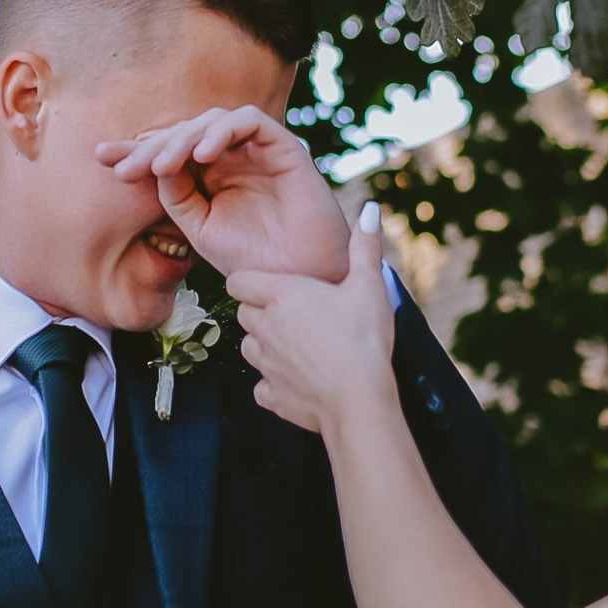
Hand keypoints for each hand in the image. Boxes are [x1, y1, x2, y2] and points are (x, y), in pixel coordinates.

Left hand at [98, 105, 350, 279]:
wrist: (297, 280)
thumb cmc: (252, 259)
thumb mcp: (199, 228)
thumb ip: (176, 195)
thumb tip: (153, 164)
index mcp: (210, 176)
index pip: (169, 153)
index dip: (135, 152)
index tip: (101, 158)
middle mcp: (232, 157)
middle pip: (185, 133)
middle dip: (152, 146)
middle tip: (127, 168)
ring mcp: (256, 150)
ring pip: (212, 121)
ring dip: (182, 139)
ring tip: (162, 166)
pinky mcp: (283, 145)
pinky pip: (248, 121)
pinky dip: (222, 131)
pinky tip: (201, 155)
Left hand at [229, 203, 398, 432]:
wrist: (359, 399)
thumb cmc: (363, 339)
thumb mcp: (369, 285)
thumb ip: (365, 246)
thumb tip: (370, 208)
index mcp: (281, 295)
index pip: (238, 281)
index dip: (251, 281)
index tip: (274, 285)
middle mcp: (264, 327)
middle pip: (244, 312)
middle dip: (261, 311)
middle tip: (296, 313)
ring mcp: (265, 364)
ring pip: (249, 347)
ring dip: (266, 345)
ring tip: (298, 345)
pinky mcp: (272, 396)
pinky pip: (263, 386)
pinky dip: (275, 383)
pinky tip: (299, 379)